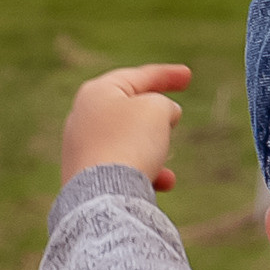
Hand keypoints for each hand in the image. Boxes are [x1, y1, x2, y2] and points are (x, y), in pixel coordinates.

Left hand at [63, 64, 191, 190]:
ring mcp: (80, 148)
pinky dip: (144, 170)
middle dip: (156, 115)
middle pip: (129, 109)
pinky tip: (164, 182)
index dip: (166, 75)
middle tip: (175, 118)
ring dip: (154, 147)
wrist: (103, 195)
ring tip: (167, 155)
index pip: (136, 77)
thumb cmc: (129, 144)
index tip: (188, 76)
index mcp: (96, 92)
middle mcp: (82, 117)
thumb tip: (163, 114)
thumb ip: (162, 103)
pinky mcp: (84, 177)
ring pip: (128, 141)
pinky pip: (121, 168)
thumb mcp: (156, 109)